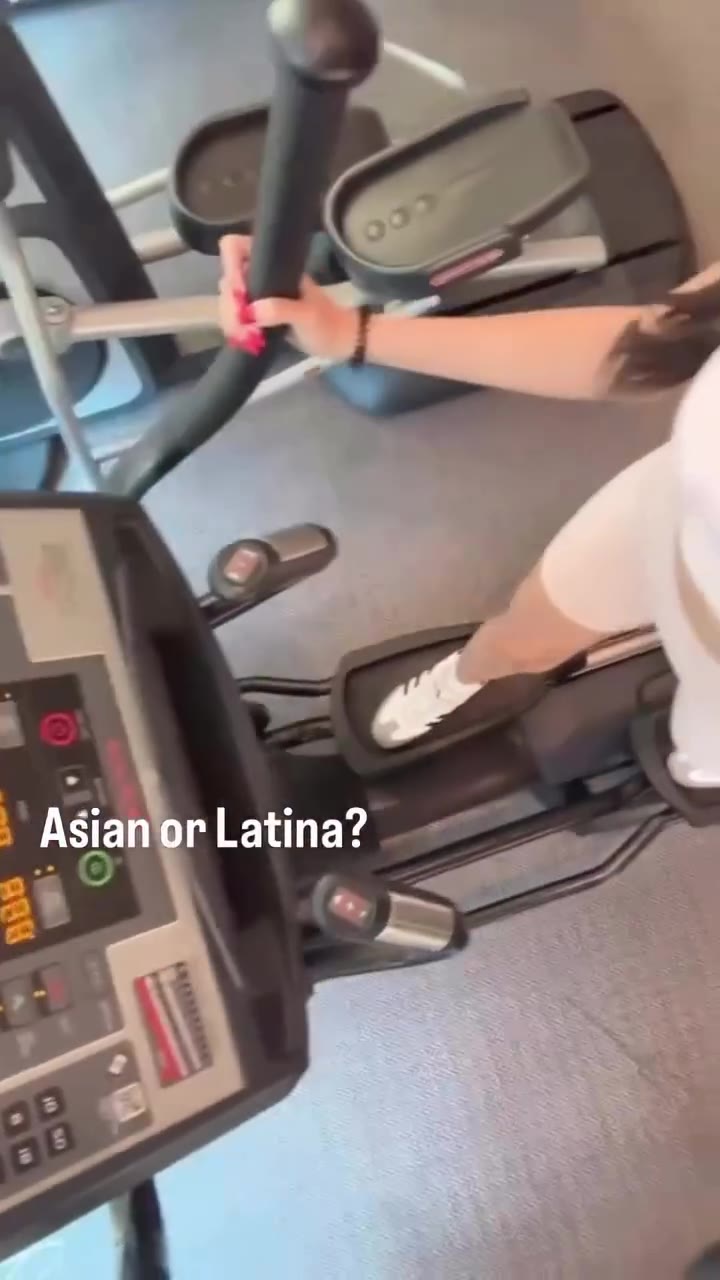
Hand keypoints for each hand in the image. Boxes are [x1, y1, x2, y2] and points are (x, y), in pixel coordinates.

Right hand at [218, 234, 357, 360]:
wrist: (339, 342)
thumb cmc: (328, 323)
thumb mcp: (307, 315)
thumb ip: (281, 310)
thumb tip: (251, 311)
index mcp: (273, 265)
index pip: (236, 247)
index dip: (230, 266)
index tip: (240, 293)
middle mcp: (261, 276)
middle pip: (227, 278)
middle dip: (230, 303)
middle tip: (243, 326)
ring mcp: (258, 295)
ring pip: (228, 300)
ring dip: (230, 319)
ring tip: (246, 337)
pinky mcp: (257, 315)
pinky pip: (235, 317)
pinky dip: (235, 329)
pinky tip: (246, 340)